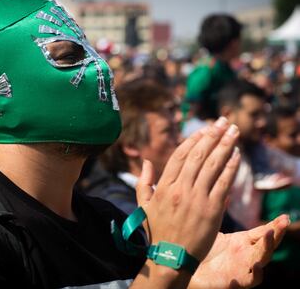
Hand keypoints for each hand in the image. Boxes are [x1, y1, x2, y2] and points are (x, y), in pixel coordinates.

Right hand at [136, 117, 239, 260]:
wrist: (170, 257)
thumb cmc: (157, 230)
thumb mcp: (143, 205)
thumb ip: (143, 182)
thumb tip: (146, 161)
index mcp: (164, 186)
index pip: (180, 155)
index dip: (194, 139)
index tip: (204, 128)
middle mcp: (180, 189)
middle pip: (198, 156)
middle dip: (212, 135)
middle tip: (223, 121)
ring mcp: (197, 199)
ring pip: (212, 166)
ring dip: (225, 146)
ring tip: (234, 131)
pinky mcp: (212, 210)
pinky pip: (223, 184)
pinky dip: (231, 168)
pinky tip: (236, 155)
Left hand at [189, 215, 288, 288]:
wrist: (191, 270)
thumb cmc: (204, 249)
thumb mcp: (214, 229)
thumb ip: (219, 212)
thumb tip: (225, 193)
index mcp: (244, 242)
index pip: (263, 232)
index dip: (275, 226)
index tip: (285, 217)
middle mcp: (247, 256)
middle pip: (266, 246)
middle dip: (275, 235)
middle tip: (281, 225)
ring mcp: (242, 269)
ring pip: (261, 262)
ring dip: (266, 252)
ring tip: (267, 240)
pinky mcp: (234, 282)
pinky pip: (247, 281)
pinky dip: (251, 276)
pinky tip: (252, 269)